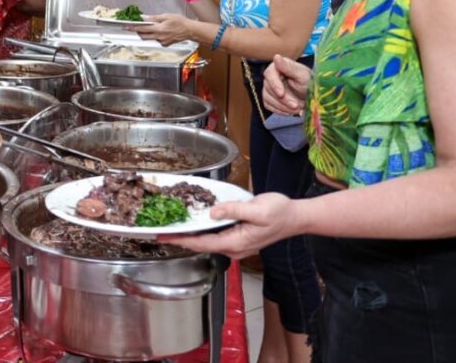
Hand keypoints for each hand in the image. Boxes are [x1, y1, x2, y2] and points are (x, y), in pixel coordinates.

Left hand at [133, 13, 190, 45]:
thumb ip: (154, 18)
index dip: (133, 28)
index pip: (142, 29)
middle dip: (139, 32)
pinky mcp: (165, 44)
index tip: (127, 27)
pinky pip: (156, 40)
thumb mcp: (166, 16)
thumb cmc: (180, 22)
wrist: (189, 30)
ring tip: (153, 27)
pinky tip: (161, 31)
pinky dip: (155, 36)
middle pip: (143, 36)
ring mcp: (162, 42)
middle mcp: (159, 37)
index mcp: (159, 29)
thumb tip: (144, 18)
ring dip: (148, 33)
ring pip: (150, 38)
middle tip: (137, 27)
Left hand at [157, 193, 298, 258]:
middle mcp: (233, 248)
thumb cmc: (279, 213)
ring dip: (189, 235)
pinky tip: (192, 223)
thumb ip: (233, 210)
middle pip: (201, 244)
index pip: (201, 244)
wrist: (295, 217)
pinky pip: (214, 236)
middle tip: (160, 230)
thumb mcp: (257, 209)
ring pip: (207, 241)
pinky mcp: (237, 238)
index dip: (180, 240)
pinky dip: (201, 231)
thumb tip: (212, 212)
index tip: (163, 237)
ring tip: (171, 226)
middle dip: (180, 238)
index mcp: (236, 243)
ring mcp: (236, 245)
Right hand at [263, 54, 312, 114]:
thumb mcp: (302, 75)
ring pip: (267, 98)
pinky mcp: (269, 98)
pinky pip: (268, 106)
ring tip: (297, 109)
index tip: (282, 94)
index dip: (275, 85)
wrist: (312, 95)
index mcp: (278, 67)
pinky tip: (290, 111)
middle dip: (283, 100)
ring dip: (282, 106)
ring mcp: (269, 88)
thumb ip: (288, 67)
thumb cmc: (309, 82)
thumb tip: (276, 56)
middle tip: (296, 105)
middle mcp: (271, 76)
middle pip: (269, 89)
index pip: (269, 74)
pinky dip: (279, 110)